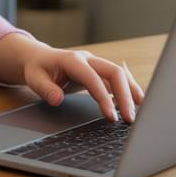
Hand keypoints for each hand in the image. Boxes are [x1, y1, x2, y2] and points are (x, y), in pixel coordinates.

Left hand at [18, 40, 144, 122]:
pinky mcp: (100, 72)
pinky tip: (135, 105)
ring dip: (131, 91)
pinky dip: (128, 90)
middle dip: (125, 95)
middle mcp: (88, 59)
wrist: (40, 58)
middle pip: (114, 73)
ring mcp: (96, 64)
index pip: (93, 78)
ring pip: (120, 74)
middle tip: (130, 119)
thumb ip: (45, 89)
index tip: (111, 117)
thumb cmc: (37, 69)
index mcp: (73, 60)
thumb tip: (57, 99)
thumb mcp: (34, 78)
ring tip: (142, 111)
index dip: (104, 97)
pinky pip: (118, 79)